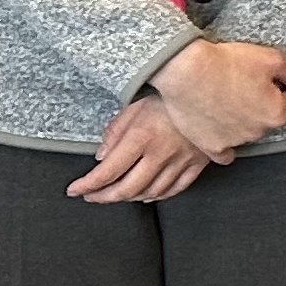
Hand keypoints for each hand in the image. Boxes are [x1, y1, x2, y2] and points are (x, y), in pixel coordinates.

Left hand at [68, 96, 215, 204]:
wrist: (210, 88)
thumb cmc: (170, 93)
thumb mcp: (135, 104)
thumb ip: (115, 131)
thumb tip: (102, 157)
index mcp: (142, 136)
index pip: (108, 171)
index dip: (88, 185)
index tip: (75, 190)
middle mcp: (161, 153)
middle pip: (127, 188)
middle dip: (104, 197)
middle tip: (92, 197)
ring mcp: (181, 160)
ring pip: (150, 192)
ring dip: (129, 198)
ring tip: (116, 195)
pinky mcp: (197, 163)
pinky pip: (176, 188)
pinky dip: (158, 195)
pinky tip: (147, 194)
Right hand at [153, 37, 285, 157]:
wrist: (186, 71)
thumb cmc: (229, 63)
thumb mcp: (273, 58)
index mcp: (277, 114)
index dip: (273, 85)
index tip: (257, 77)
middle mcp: (258, 133)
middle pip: (265, 117)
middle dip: (258, 104)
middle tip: (239, 85)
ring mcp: (234, 143)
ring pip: (246, 132)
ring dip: (240, 120)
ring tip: (222, 98)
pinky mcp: (211, 147)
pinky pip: (225, 153)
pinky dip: (224, 144)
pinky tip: (221, 131)